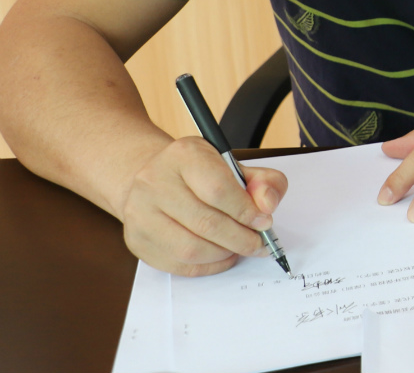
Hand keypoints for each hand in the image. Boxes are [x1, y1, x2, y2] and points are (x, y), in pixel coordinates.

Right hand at [119, 136, 286, 276]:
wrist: (156, 179)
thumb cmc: (200, 173)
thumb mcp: (235, 165)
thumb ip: (263, 181)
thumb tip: (267, 205)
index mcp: (184, 155)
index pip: (218, 189)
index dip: (246, 211)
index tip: (265, 222)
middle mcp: (154, 182)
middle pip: (206, 223)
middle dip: (241, 239)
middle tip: (259, 244)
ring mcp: (139, 214)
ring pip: (191, 249)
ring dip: (225, 254)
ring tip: (241, 248)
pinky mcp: (137, 241)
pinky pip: (178, 265)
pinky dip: (208, 266)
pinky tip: (222, 256)